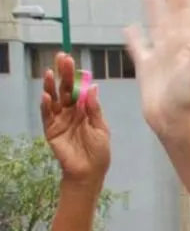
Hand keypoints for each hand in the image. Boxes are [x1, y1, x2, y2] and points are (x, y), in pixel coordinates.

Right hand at [41, 53, 109, 183]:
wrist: (90, 172)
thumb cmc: (99, 152)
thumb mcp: (101, 128)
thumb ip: (95, 109)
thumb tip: (93, 86)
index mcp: (84, 110)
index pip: (78, 89)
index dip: (75, 76)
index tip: (74, 62)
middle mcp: (70, 112)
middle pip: (65, 89)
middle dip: (63, 74)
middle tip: (61, 58)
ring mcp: (59, 120)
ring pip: (53, 99)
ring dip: (50, 85)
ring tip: (49, 72)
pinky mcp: (51, 130)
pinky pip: (47, 116)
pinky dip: (46, 105)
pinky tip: (47, 95)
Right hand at [124, 0, 189, 135]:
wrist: (174, 122)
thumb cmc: (188, 98)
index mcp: (187, 44)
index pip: (185, 11)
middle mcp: (175, 48)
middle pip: (171, 14)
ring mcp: (160, 57)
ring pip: (155, 26)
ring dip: (153, 10)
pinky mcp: (146, 69)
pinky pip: (138, 48)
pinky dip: (133, 38)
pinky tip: (128, 28)